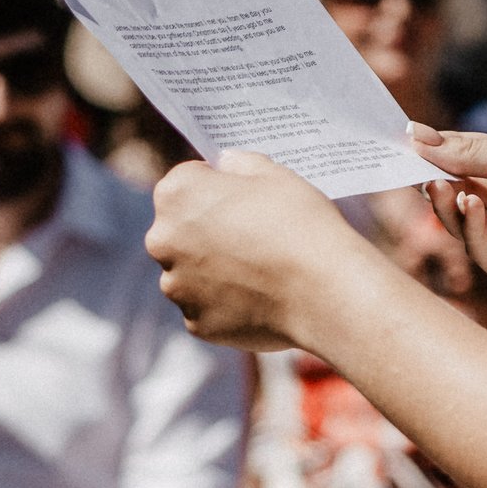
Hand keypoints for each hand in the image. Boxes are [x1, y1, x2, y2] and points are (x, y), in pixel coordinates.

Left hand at [146, 153, 371, 350]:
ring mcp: (176, 286)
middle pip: (180, 229)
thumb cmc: (300, 224)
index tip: (242, 198)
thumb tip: (226, 164)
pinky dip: (226, 304)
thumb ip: (240, 164)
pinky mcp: (195, 323)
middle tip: (252, 235)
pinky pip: (206, 307)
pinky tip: (260, 299)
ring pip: (191, 272)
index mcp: (176, 195)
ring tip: (260, 270)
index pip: (186, 181)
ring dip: (213, 270)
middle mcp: (162, 240)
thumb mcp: (274, 174)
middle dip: (207, 230)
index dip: (216, 187)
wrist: (323, 291)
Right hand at [412, 126, 486, 303]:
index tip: (403, 151)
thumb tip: (414, 135)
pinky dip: (471, 229)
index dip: (437, 164)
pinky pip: (483, 253)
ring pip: (465, 230)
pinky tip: (471, 206)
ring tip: (440, 187)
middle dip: (438, 187)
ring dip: (450, 207)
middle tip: (413, 172)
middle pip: (461, 203)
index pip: (466, 172)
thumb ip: (465, 151)